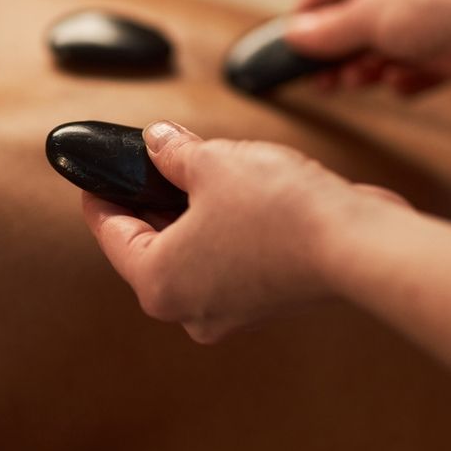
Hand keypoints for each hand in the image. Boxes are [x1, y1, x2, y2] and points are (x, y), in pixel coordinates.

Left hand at [83, 120, 408, 343]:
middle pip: (149, 243)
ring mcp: (228, 308)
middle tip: (143, 160)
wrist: (356, 243)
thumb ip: (173, 152)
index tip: (94, 176)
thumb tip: (159, 142)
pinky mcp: (262, 298)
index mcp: (158, 282)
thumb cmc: (281, 212)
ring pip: (188, 250)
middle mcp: (188, 307)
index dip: (100, 194)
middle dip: (148, 197)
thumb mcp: (212, 163)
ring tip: (188, 165)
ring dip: (185, 209)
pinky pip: (223, 256)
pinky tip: (226, 189)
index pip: (110, 232)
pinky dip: (217, 225)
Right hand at [286, 0, 450, 92]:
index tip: (295, 32)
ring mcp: (442, 8)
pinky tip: (401, 82)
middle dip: (342, 47)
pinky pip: (422, 62)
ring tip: (355, 81)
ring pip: (390, 41)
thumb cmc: (443, 2)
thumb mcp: (364, 16)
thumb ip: (326, 30)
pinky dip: (407, 76)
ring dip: (370, 65)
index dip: (315, 3)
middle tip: (318, 73)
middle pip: (365, 12)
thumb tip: (295, 37)